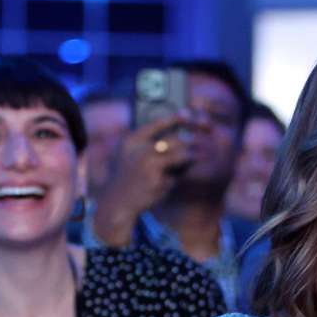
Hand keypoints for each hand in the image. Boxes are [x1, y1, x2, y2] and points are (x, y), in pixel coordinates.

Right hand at [91, 113, 192, 245]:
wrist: (117, 202)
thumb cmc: (127, 177)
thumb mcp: (130, 155)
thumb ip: (148, 144)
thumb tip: (179, 138)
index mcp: (132, 140)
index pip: (157, 124)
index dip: (174, 118)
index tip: (187, 114)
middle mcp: (141, 150)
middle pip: (174, 140)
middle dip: (187, 145)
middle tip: (199, 147)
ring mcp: (150, 165)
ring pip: (180, 156)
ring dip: (188, 160)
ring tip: (188, 164)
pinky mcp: (158, 181)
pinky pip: (175, 176)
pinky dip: (174, 180)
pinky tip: (163, 185)